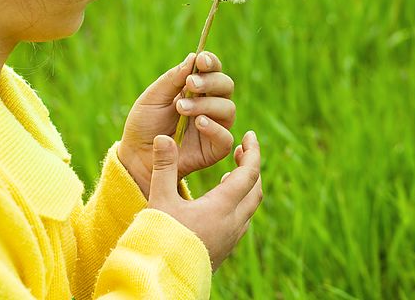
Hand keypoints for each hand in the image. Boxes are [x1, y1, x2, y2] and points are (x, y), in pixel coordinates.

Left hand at [119, 52, 236, 196]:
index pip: (212, 70)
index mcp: (196, 89)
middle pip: (226, 86)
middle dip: (210, 81)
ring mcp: (214, 127)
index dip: (211, 62)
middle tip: (190, 83)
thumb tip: (193, 57)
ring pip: (228, 109)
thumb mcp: (153, 98)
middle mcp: (210, 105)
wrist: (137, 156)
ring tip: (181, 108)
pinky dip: (215, 128)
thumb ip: (173, 79)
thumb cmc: (145, 124)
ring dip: (206, 104)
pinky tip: (198, 123)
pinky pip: (226, 137)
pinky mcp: (214, 149)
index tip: (202, 60)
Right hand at [147, 132, 262, 271]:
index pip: (249, 173)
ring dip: (246, 187)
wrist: (161, 279)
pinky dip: (239, 204)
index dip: (252, 152)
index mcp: (222, 207)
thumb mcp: (159, 199)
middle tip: (241, 150)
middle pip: (255, 189)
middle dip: (251, 167)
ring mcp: (231, 238)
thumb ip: (164, 166)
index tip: (250, 135)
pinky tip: (222, 201)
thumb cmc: (159, 238)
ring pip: (250, 207)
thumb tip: (163, 137)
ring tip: (230, 174)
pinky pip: (241, 221)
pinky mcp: (225, 249)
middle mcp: (233, 223)